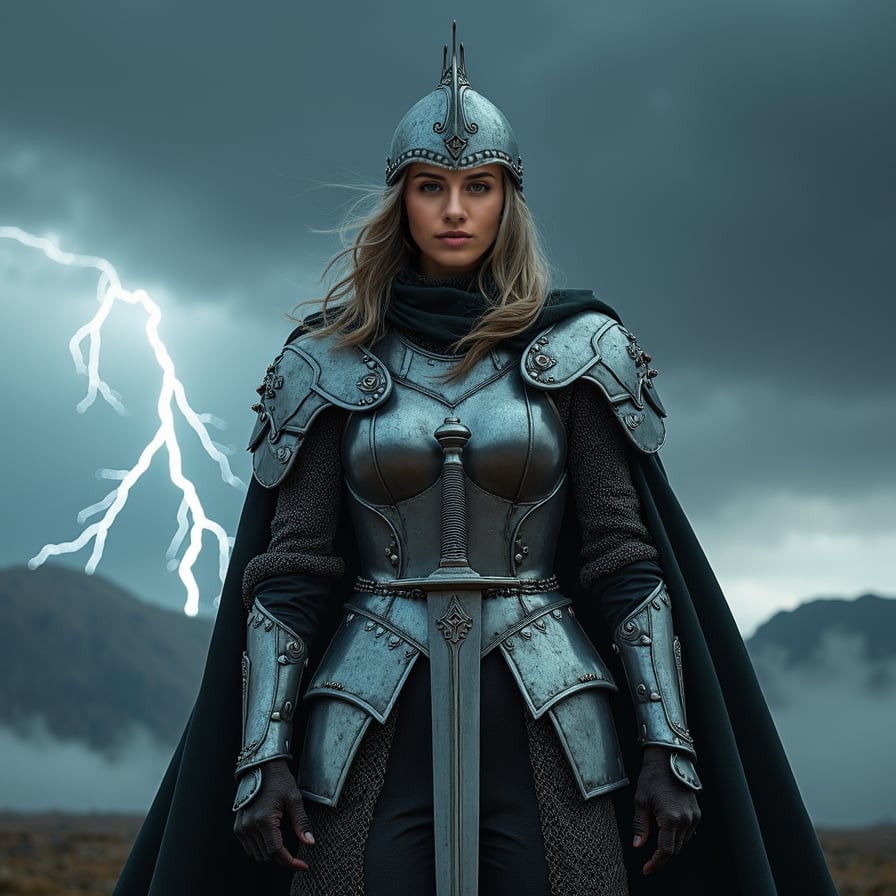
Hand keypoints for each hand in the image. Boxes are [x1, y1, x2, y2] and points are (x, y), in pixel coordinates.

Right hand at [234, 759, 314, 870]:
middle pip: (267, 856)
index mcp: (264, 820)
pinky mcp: (238, 827)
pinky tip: (271, 838)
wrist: (262, 767)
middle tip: (296, 854)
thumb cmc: (280, 780)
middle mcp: (249, 826)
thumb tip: (310, 842)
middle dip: (283, 857)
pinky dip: (261, 848)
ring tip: (283, 842)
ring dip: (271, 853)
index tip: (303, 866)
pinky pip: (250, 847)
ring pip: (258, 854)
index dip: (290, 862)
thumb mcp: (295, 799)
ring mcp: (241, 827)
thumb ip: (302, 822)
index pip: (276, 852)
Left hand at [632, 746, 700, 874]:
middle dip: (662, 854)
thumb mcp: (641, 801)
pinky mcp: (697, 812)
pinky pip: (688, 832)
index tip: (647, 869)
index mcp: (670, 818)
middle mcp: (686, 819)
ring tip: (656, 832)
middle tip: (648, 855)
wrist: (668, 759)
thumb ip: (640, 826)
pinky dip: (678, 834)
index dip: (656, 863)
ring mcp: (694, 816)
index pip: (665, 850)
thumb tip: (638, 845)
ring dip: (670, 843)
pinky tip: (667, 826)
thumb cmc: (652, 777)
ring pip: (683, 841)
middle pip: (675, 848)